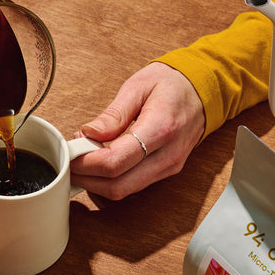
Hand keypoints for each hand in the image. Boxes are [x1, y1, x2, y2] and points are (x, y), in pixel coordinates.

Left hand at [70, 62, 205, 199]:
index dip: (86, 163)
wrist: (205, 91)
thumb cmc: (173, 84)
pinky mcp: (166, 171)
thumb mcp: (138, 86)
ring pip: (124, 191)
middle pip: (118, 185)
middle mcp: (168, 155)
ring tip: (81, 160)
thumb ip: (113, 113)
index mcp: (160, 128)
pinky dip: (111, 180)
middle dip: (87, 179)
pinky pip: (133, 185)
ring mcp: (169, 167)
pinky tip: (99, 163)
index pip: (116, 161)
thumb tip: (89, 133)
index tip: (70, 152)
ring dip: (97, 182)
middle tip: (69, 162)